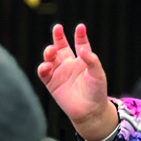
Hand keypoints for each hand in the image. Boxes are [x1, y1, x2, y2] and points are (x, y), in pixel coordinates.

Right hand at [38, 24, 117, 140]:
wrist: (90, 112)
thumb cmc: (97, 92)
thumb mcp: (98, 74)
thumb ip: (91, 60)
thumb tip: (82, 49)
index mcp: (82, 60)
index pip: (80, 44)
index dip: (80, 35)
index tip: (80, 27)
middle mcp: (69, 64)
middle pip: (61, 46)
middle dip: (58, 37)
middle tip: (57, 28)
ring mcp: (59, 73)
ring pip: (50, 57)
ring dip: (49, 52)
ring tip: (51, 51)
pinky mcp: (51, 83)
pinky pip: (44, 73)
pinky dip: (43, 68)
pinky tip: (46, 66)